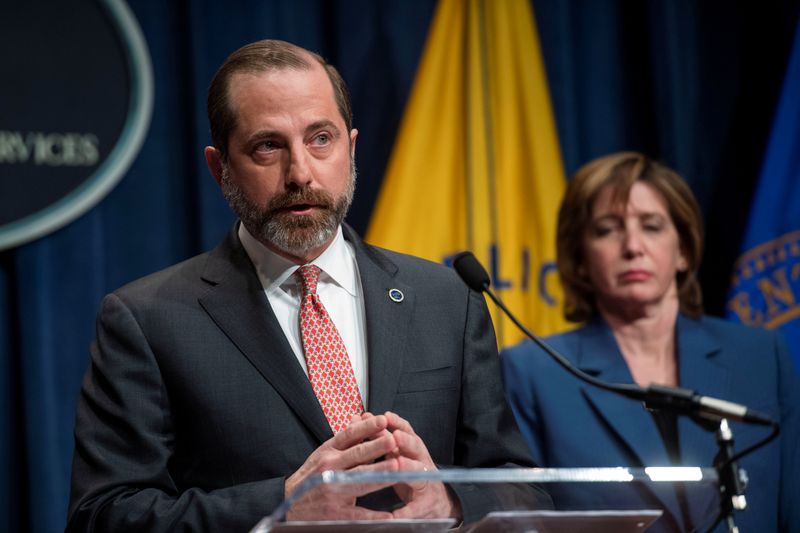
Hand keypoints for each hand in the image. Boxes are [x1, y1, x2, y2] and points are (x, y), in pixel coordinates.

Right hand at [285, 414, 399, 520]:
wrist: (290, 503)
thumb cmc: (312, 475)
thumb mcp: (324, 453)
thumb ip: (344, 439)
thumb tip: (360, 418)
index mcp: (328, 451)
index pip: (348, 435)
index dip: (366, 427)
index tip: (383, 419)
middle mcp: (330, 468)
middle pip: (357, 455)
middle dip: (376, 447)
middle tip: (393, 439)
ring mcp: (332, 490)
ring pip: (360, 480)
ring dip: (379, 473)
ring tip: (396, 466)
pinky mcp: (335, 512)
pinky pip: (357, 513)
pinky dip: (373, 515)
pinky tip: (389, 514)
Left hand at [383, 411, 462, 520]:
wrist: (434, 501)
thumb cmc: (411, 472)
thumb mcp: (399, 452)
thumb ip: (381, 438)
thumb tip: (361, 418)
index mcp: (412, 448)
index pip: (407, 431)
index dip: (397, 423)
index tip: (385, 416)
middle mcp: (421, 461)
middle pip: (416, 447)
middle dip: (406, 440)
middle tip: (395, 436)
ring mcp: (426, 481)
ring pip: (419, 472)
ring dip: (409, 467)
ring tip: (399, 464)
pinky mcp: (425, 503)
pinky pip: (415, 507)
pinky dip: (406, 511)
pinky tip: (395, 515)